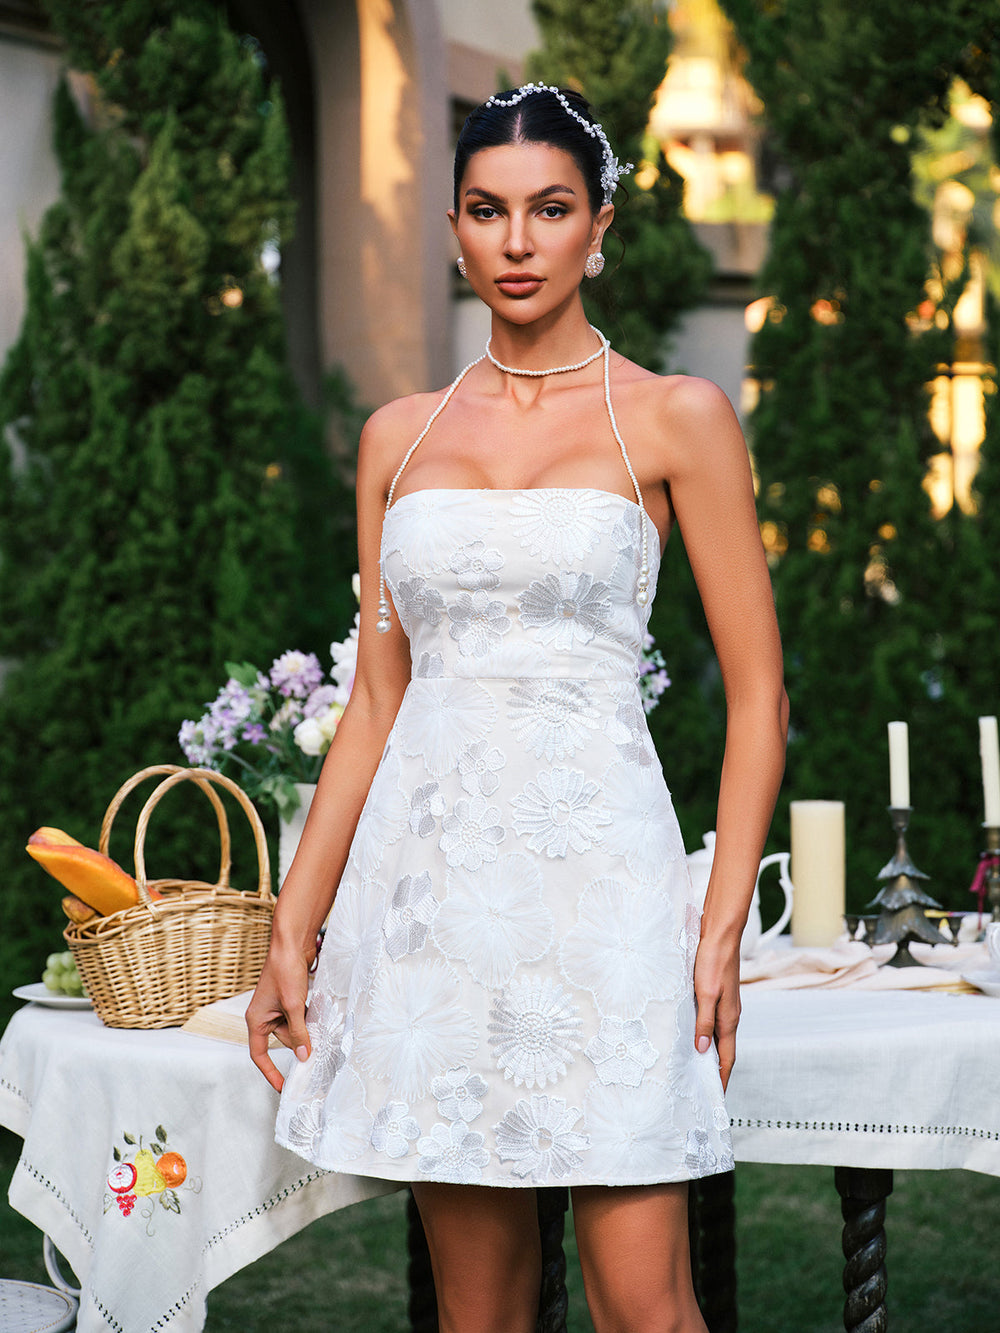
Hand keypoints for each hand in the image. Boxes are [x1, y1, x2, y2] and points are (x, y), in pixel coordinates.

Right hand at [246, 943, 313, 1092]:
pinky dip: (308, 1017)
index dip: (270, 1072)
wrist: (292, 944)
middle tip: (317, 1043)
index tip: (282, 1086)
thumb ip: (299, 1032)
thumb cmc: (285, 971)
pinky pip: (298, 1017)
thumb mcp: (293, 1005)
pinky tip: (316, 1010)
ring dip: (306, 1027)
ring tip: (316, 1018)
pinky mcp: (287, 1000)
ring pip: (294, 1028)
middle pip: (283, 1040)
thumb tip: (305, 1055)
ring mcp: (276, 1007)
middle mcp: (264, 1015)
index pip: (260, 1054)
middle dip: (300, 1041)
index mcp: (256, 1019)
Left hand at [693, 934, 740, 1091]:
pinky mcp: (718, 995)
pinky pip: (713, 1022)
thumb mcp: (705, 994)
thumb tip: (702, 1050)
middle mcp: (730, 1015)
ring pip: (719, 1036)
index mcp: (729, 1019)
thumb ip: (704, 1022)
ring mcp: (725, 1005)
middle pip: (724, 1050)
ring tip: (697, 1068)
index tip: (716, 1097)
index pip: (727, 1057)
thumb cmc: (713, 962)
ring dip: (710, 1053)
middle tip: (703, 1088)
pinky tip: (695, 1035)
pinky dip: (706, 1034)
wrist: (720, 935)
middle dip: (716, 1070)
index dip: (721, 1077)